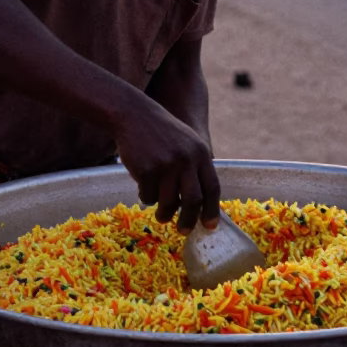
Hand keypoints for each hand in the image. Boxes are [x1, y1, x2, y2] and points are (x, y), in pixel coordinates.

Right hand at [114, 95, 219, 234]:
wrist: (134, 115)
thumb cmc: (162, 133)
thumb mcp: (186, 144)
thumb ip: (195, 169)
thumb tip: (201, 205)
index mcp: (200, 153)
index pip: (212, 187)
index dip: (212, 210)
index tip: (210, 226)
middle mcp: (186, 160)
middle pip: (193, 201)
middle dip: (189, 221)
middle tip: (184, 231)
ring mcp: (166, 165)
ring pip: (169, 203)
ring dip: (165, 214)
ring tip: (162, 216)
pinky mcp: (146, 170)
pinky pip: (148, 196)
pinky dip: (146, 197)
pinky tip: (144, 188)